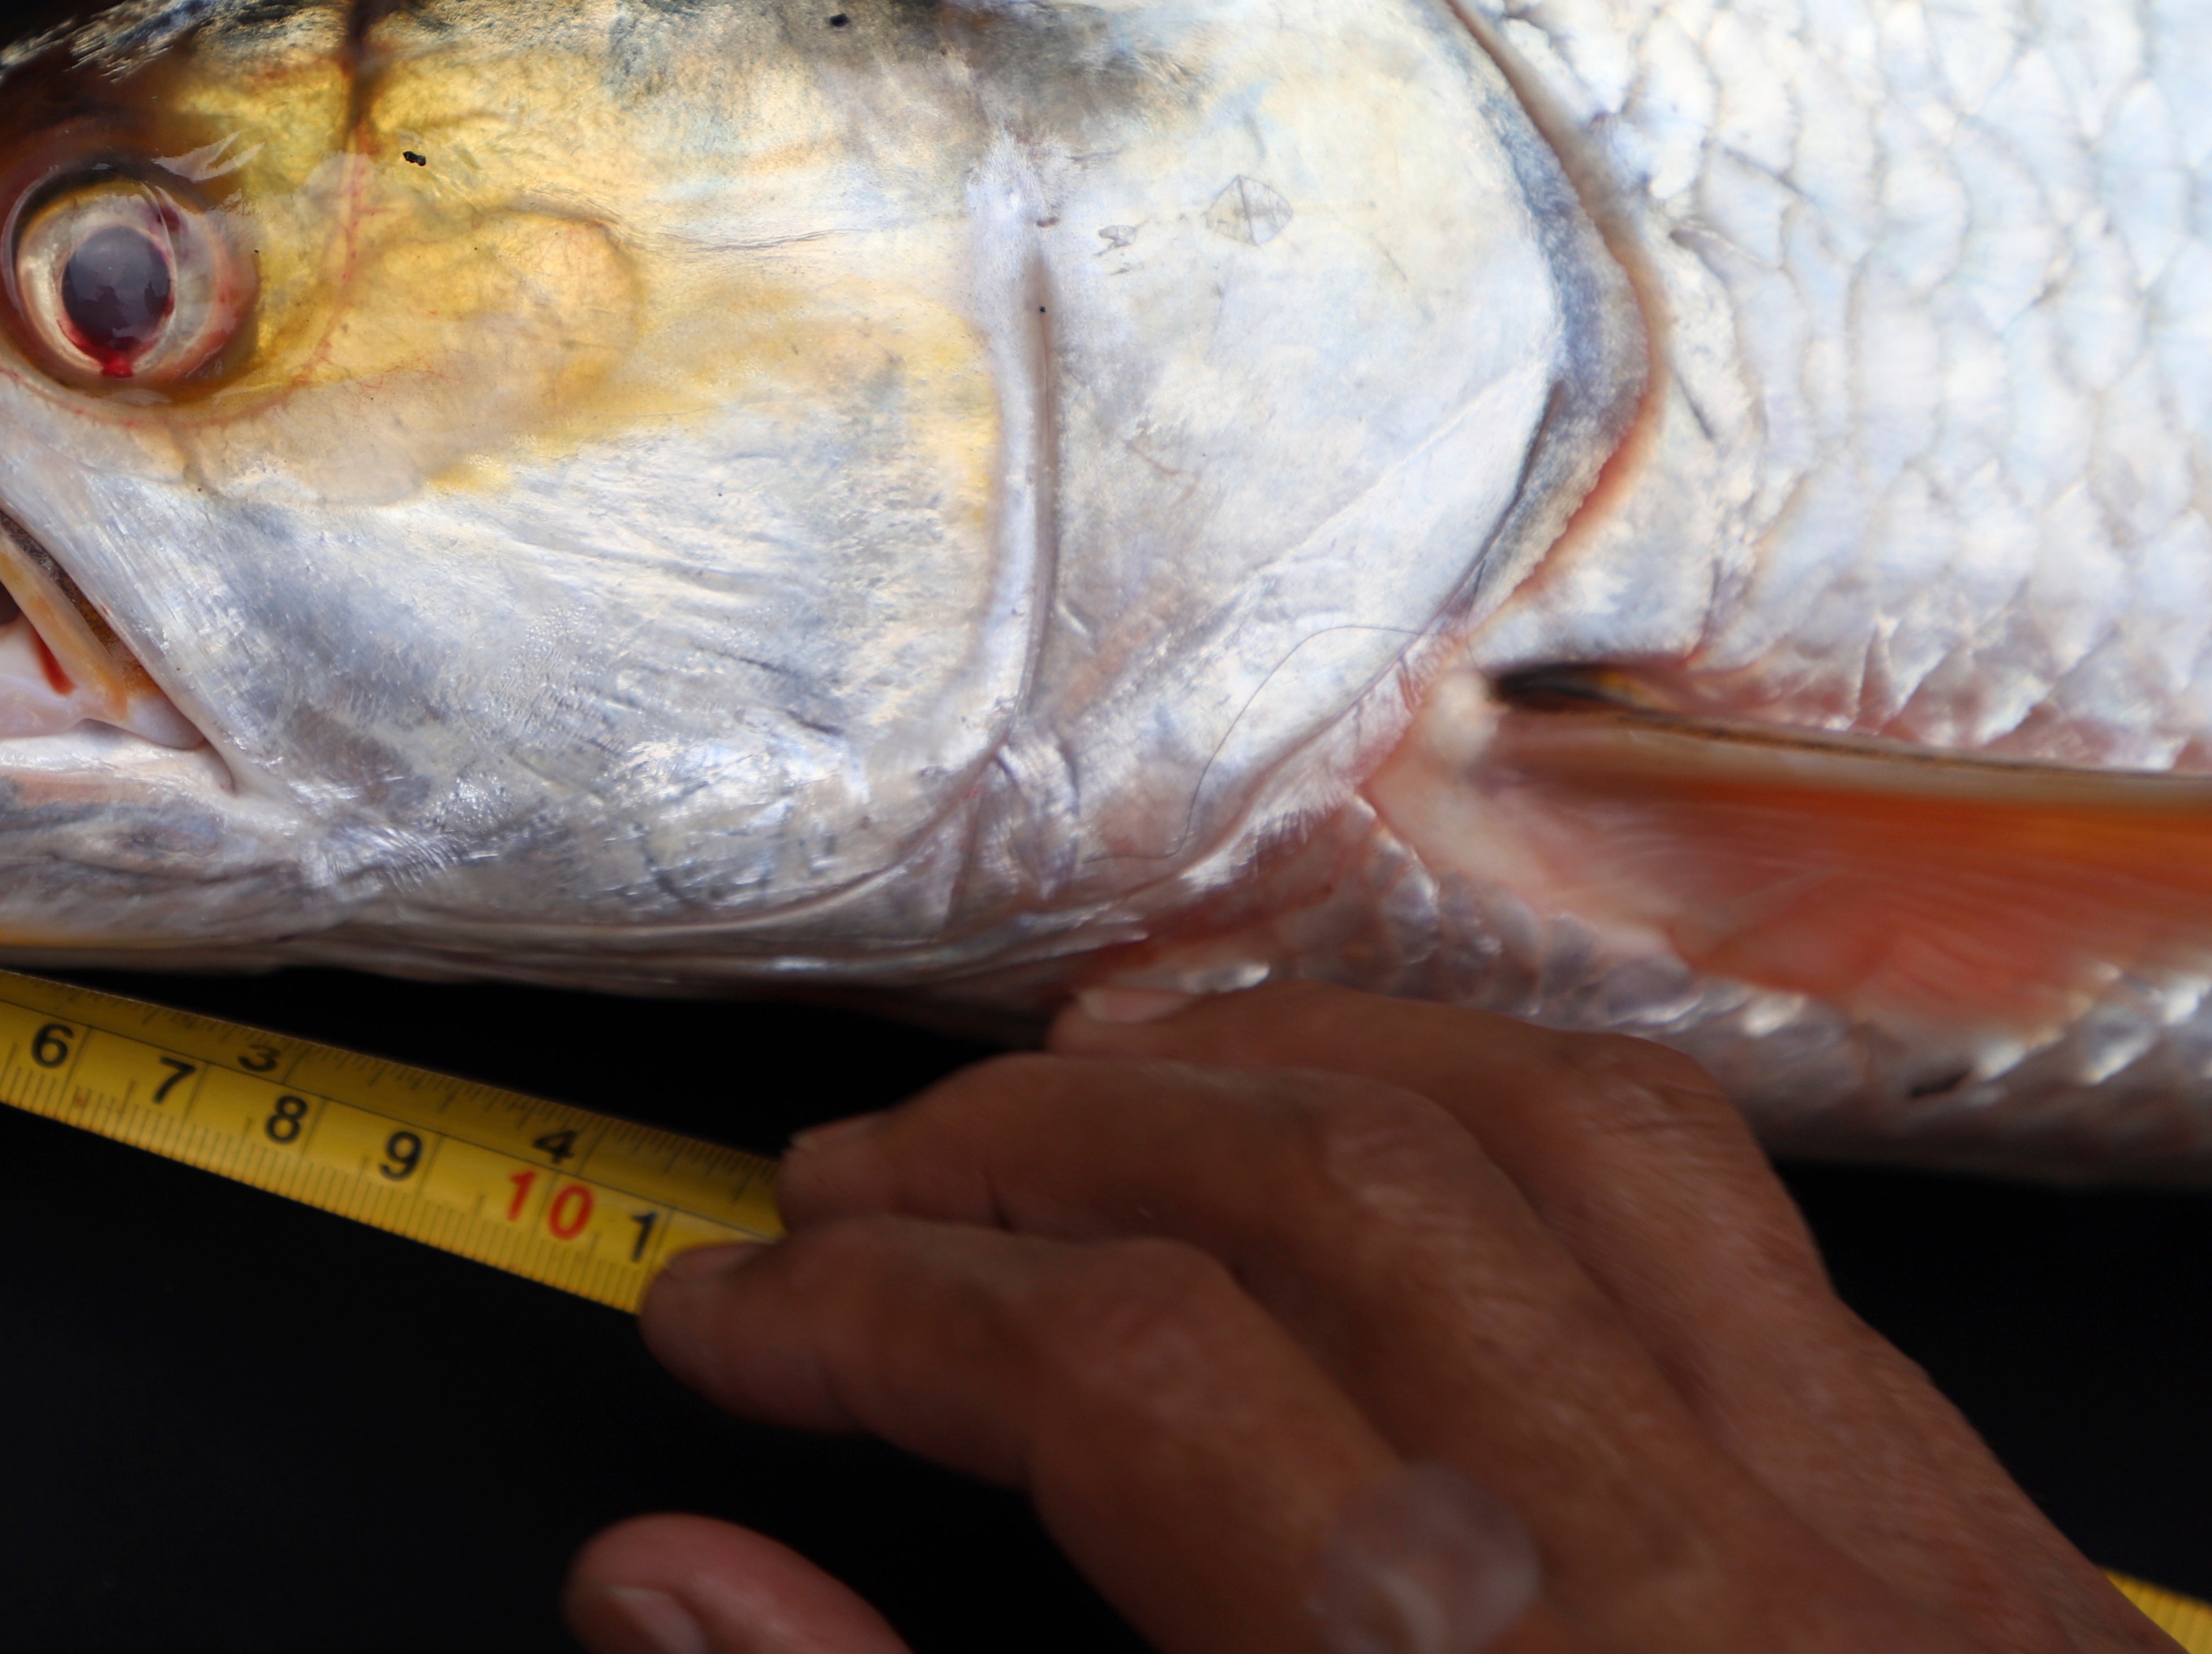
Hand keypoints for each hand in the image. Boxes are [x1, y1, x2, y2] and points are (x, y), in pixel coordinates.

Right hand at [568, 982, 2171, 1653]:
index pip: (1129, 1377)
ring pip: (1562, 1131)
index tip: (732, 1321)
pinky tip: (1386, 1127)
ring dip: (1278, 1057)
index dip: (876, 1316)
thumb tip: (670, 1585)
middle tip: (854, 1188)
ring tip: (1084, 1071)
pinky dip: (1511, 1112)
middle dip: (1034, 1149)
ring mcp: (1884, 1537)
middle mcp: (1709, 1590)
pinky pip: (1739, 1215)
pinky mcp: (1977, 1541)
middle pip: (1333, 1193)